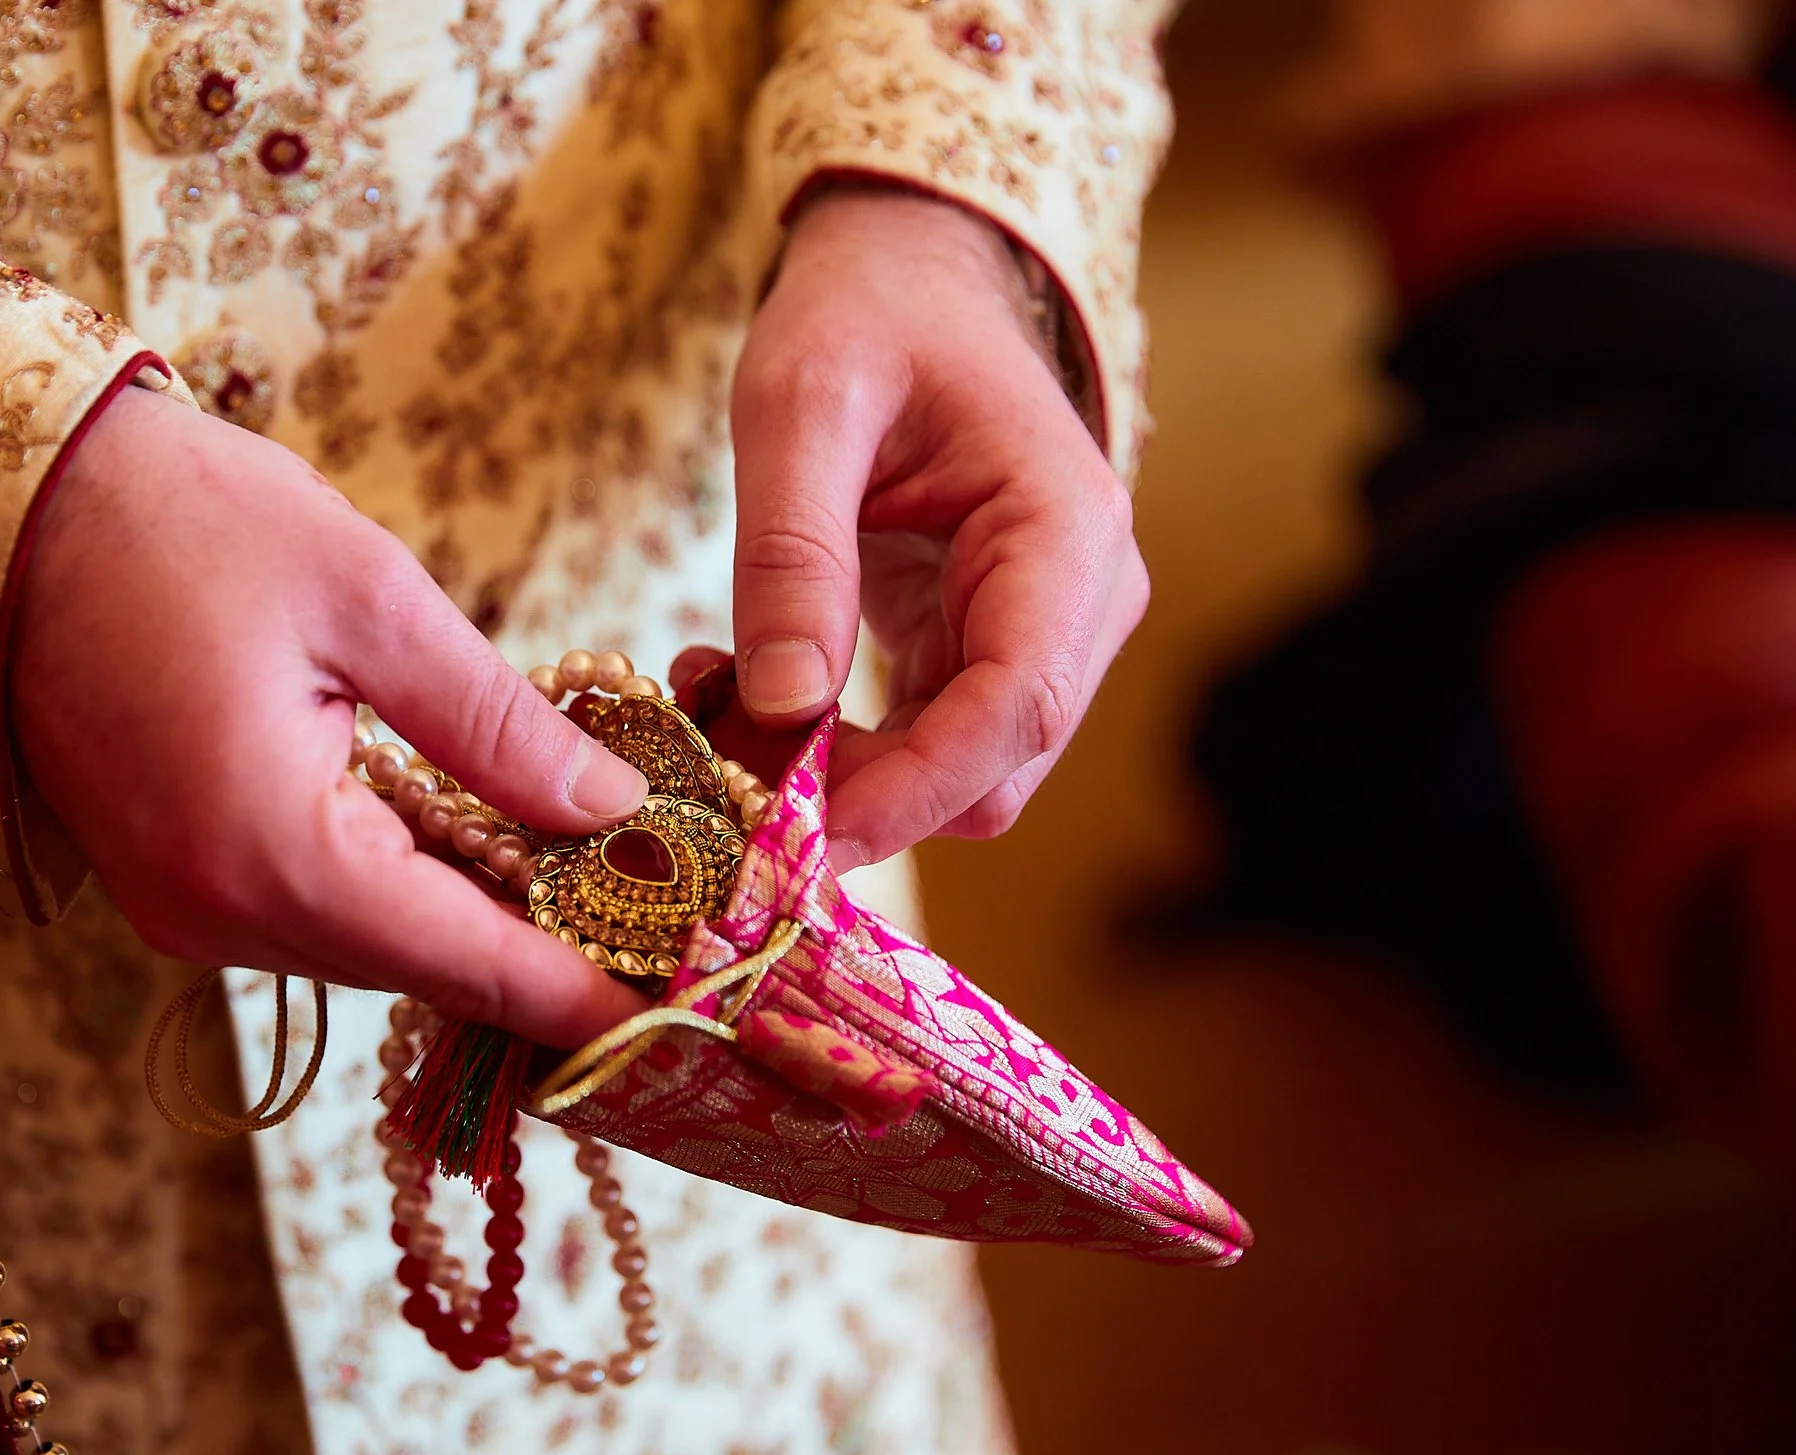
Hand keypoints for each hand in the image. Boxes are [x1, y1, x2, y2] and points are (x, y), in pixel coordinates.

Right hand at [11, 387, 649, 1046]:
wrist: (2, 503)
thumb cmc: (181, 524)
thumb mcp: (370, 602)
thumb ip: (496, 725)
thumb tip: (612, 809)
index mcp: (273, 856)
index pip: (466, 962)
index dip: (581, 990)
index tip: (682, 1006)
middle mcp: (218, 917)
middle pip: (422, 967)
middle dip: (540, 948)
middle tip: (661, 919)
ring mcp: (180, 908)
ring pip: (368, 943)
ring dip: (468, 914)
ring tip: (588, 871)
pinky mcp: (167, 880)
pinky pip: (310, 910)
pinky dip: (395, 886)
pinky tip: (468, 836)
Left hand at [727, 181, 1148, 867]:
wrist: (905, 278)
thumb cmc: (863, 316)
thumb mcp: (798, 407)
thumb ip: (791, 553)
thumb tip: (783, 706)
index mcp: (1063, 532)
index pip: (1015, 707)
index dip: (912, 789)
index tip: (800, 835)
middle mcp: (1081, 600)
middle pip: (993, 765)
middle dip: (865, 797)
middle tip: (721, 776)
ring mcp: (1040, 632)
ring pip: (957, 773)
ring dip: (840, 777)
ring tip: (714, 708)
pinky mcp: (982, 648)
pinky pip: (922, 742)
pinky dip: (835, 748)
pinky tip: (743, 693)